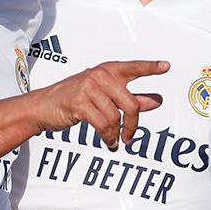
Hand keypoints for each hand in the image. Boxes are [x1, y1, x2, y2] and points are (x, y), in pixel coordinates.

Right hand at [26, 60, 167, 149]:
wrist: (44, 105)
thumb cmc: (76, 98)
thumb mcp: (104, 95)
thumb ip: (130, 97)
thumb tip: (156, 101)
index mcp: (108, 70)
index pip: (134, 67)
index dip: (151, 67)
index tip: (166, 66)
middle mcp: (100, 76)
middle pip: (131, 105)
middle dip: (133, 125)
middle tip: (130, 137)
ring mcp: (89, 88)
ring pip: (116, 118)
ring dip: (117, 135)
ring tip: (115, 141)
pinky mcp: (79, 103)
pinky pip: (103, 126)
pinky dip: (109, 138)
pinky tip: (109, 142)